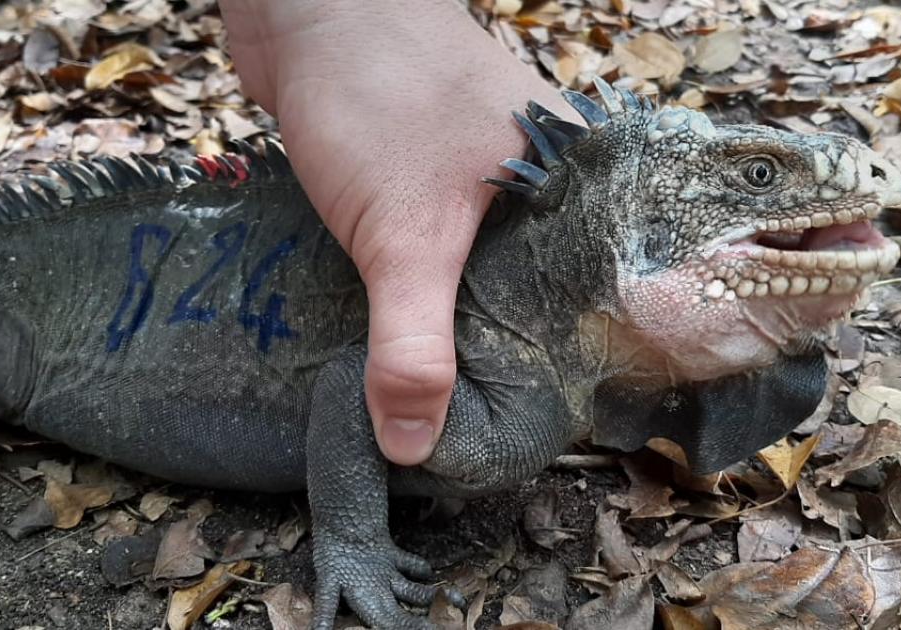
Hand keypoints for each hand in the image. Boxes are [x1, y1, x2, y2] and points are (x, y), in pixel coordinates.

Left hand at [220, 1, 572, 464]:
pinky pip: (437, 250)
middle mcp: (543, 182)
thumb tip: (414, 444)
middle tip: (480, 430)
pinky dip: (419, 290)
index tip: (542, 428)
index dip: (572, 367)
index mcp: (577, 188)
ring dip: (455, 325)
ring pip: (482, 272)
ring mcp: (485, 176)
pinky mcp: (427, 176)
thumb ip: (412, 346)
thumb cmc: (379, 94)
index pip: (598, 301)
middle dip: (504, 357)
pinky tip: (401, 333)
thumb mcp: (405, 236)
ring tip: (442, 399)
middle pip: (538, 293)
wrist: (302, 4)